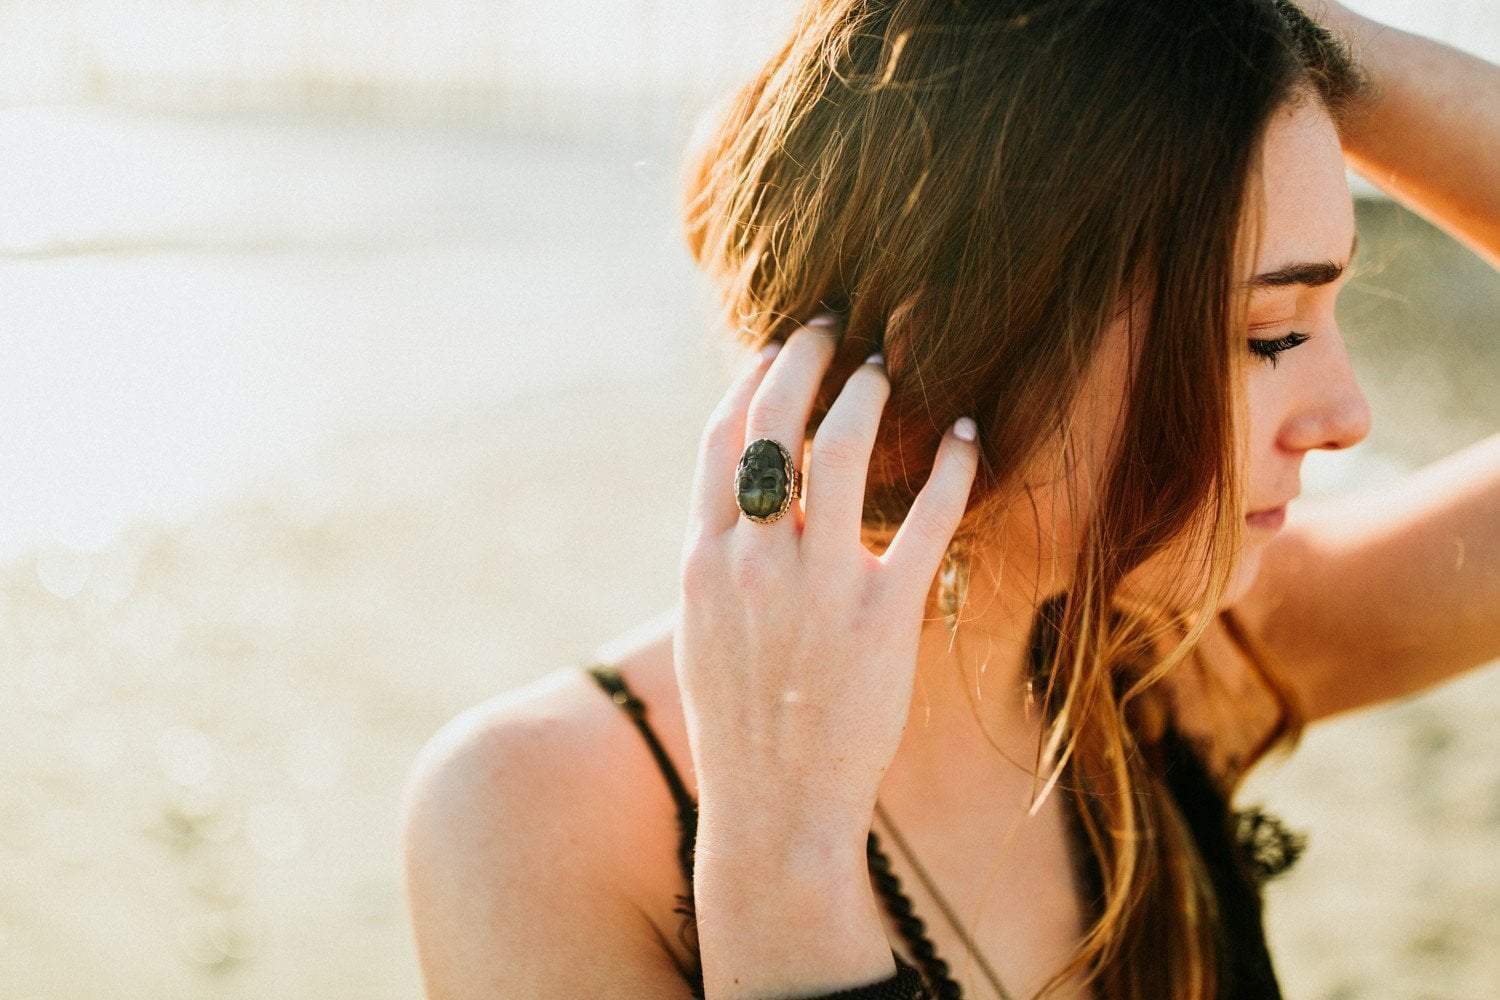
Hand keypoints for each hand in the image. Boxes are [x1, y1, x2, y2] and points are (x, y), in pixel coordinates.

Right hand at [674, 311, 979, 848]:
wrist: (771, 808)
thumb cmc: (739, 722)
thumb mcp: (704, 630)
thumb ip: (721, 557)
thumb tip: (749, 497)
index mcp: (703, 558)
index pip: (722, 437)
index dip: (752, 376)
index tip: (780, 344)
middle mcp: (753, 557)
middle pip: (777, 419)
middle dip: (808, 354)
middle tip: (838, 324)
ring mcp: (817, 584)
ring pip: (846, 446)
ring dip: (873, 391)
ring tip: (892, 367)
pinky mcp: (882, 616)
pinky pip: (926, 518)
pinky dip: (954, 465)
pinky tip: (970, 436)